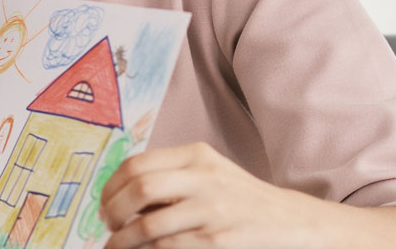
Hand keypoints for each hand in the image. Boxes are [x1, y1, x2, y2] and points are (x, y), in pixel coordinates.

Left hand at [100, 142, 341, 247]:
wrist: (292, 221)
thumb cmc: (239, 199)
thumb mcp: (208, 174)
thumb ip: (169, 178)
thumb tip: (117, 197)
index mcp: (196, 155)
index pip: (136, 165)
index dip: (110, 187)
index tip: (103, 204)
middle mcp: (204, 176)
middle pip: (138, 189)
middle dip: (113, 211)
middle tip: (108, 226)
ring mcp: (212, 208)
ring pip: (148, 224)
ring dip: (123, 240)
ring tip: (116, 245)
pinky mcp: (218, 238)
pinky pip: (166, 246)